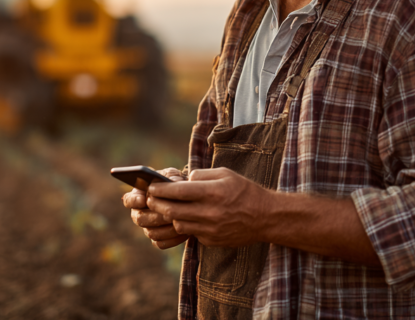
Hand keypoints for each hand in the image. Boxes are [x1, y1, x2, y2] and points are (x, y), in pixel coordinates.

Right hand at [122, 167, 188, 249]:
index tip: (143, 199)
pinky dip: (172, 239)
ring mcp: (147, 227)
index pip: (128, 200)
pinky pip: (160, 243)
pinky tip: (184, 232)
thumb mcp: (174, 175)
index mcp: (138, 195)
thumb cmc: (176, 183)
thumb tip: (172, 182)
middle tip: (169, 213)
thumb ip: (171, 177)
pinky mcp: (158, 238)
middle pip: (139, 219)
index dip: (133, 201)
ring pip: (151, 233)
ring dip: (166, 229)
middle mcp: (139, 213)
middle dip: (155, 216)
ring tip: (180, 222)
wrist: (188, 198)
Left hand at [147, 167, 270, 246]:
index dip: (160, 190)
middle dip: (156, 204)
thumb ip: (201, 175)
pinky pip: (191, 233)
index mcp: (212, 192)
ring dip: (170, 216)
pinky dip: (186, 224)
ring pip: (178, 224)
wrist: (265, 217)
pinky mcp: (212, 241)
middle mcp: (210, 212)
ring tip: (166, 208)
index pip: (177, 191)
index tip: (150, 187)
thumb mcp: (225, 174)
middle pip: (172, 210)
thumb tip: (182, 180)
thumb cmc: (244, 191)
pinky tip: (187, 217)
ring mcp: (210, 229)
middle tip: (149, 199)